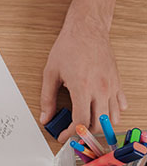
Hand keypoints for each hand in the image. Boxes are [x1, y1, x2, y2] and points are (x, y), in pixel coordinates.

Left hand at [40, 16, 126, 142]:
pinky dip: (112, 113)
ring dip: (100, 126)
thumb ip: (47, 99)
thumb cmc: (68, 47)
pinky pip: (120, 105)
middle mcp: (101, 89)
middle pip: (98, 125)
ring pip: (113, 118)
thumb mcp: (50, 73)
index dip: (70, 134)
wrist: (87, 29)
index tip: (62, 136)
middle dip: (84, 133)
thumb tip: (45, 117)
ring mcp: (112, 86)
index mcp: (82, 88)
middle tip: (72, 132)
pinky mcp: (117, 82)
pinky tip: (100, 111)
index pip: (80, 122)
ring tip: (86, 124)